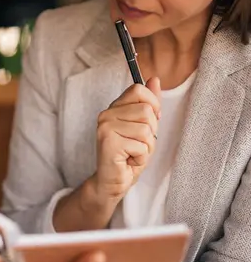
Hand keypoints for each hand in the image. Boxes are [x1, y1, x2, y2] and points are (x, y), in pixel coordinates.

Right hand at [94, 77, 160, 199]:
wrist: (112, 182)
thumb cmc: (128, 156)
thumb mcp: (143, 127)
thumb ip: (149, 104)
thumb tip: (155, 79)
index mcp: (114, 108)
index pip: (139, 90)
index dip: (152, 106)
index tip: (148, 123)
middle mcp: (106, 115)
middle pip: (146, 111)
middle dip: (151, 132)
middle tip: (137, 145)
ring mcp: (105, 128)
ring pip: (146, 130)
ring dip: (146, 146)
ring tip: (133, 153)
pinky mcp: (109, 143)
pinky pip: (141, 146)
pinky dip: (140, 157)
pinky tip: (128, 161)